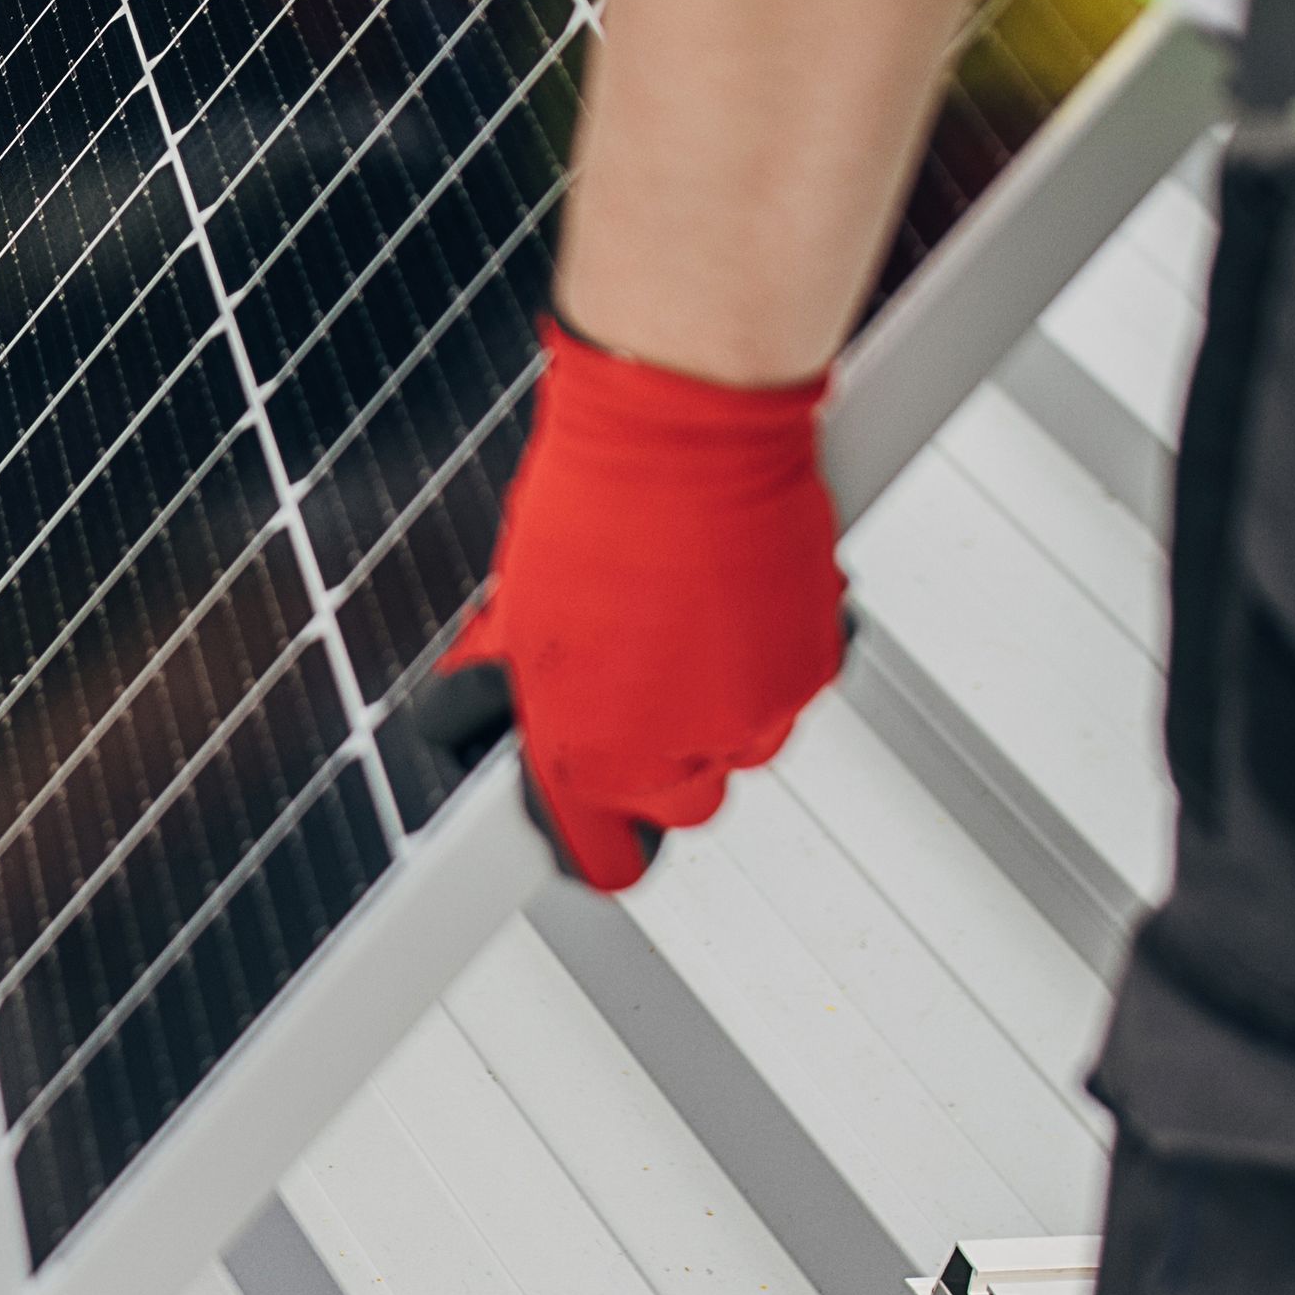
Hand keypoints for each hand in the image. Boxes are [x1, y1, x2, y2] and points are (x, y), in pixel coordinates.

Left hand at [448, 310, 842, 890]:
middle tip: (629, 682)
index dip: (583, 835)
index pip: (595, 861)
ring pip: (737, 749)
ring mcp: (755, 718)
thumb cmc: (597, 507)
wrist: (690, 433)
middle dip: (653, 759)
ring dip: (711, 705)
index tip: (578, 815)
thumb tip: (480, 727)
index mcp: (587, 755)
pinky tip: (727, 596)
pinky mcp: (814, 673)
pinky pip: (785, 693)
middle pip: (676, 809)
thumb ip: (511, 693)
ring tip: (678, 618)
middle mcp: (677, 754)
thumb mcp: (515, 616)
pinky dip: (762, 657)